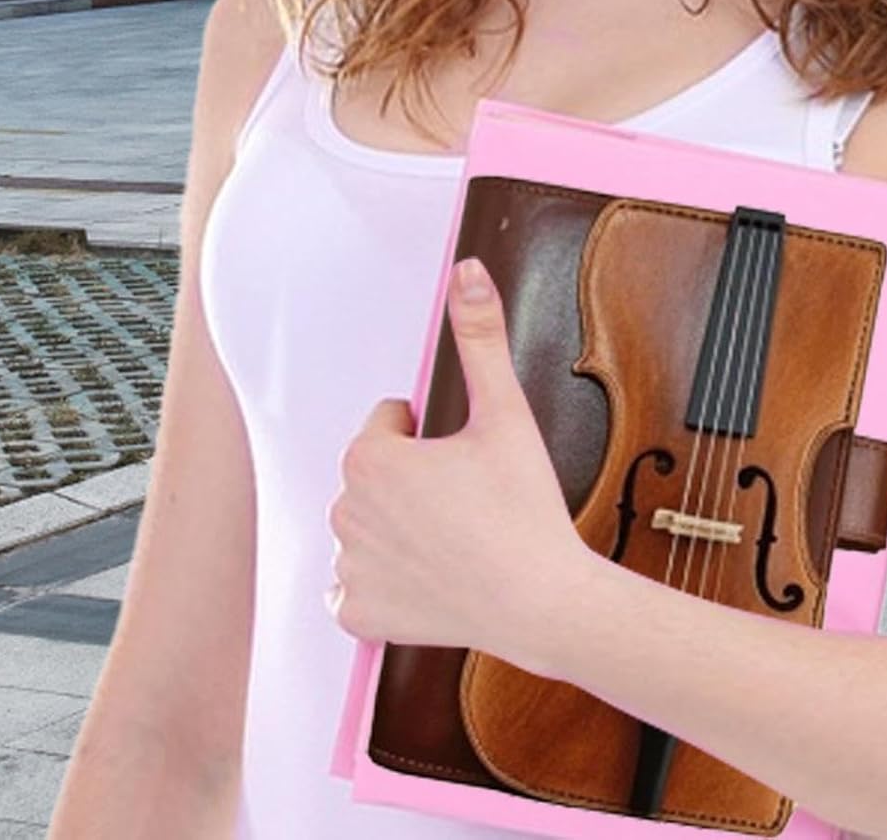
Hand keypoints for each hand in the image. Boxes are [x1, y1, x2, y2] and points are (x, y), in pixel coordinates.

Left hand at [326, 256, 595, 667]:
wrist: (542, 601)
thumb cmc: (523, 508)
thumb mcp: (505, 412)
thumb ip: (480, 337)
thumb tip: (466, 272)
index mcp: (369, 458)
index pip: (389, 421)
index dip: (431, 436)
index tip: (465, 461)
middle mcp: (343, 511)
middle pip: (374, 474)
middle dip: (411, 479)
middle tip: (466, 500)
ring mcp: (347, 568)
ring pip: (366, 525)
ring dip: (396, 526)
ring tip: (453, 538)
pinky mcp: (357, 614)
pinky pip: (354, 587)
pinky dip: (382, 583)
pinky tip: (425, 577)